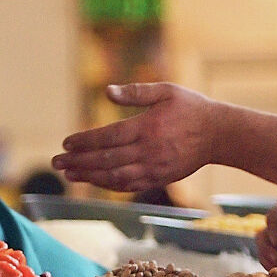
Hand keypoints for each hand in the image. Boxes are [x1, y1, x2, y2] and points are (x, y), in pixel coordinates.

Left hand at [52, 82, 224, 192]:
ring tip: (69, 174)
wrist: (219, 134)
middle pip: (106, 159)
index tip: (66, 143)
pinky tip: (93, 181)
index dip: (85, 141)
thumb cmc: (191, 108)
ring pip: (115, 176)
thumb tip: (107, 91)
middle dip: (78, 161)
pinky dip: (108, 184)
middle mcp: (149, 150)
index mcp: (148, 127)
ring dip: (89, 176)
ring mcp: (154, 167)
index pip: (108, 136)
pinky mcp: (159, 178)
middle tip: (56, 162)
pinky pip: (129, 185)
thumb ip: (136, 92)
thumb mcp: (166, 91)